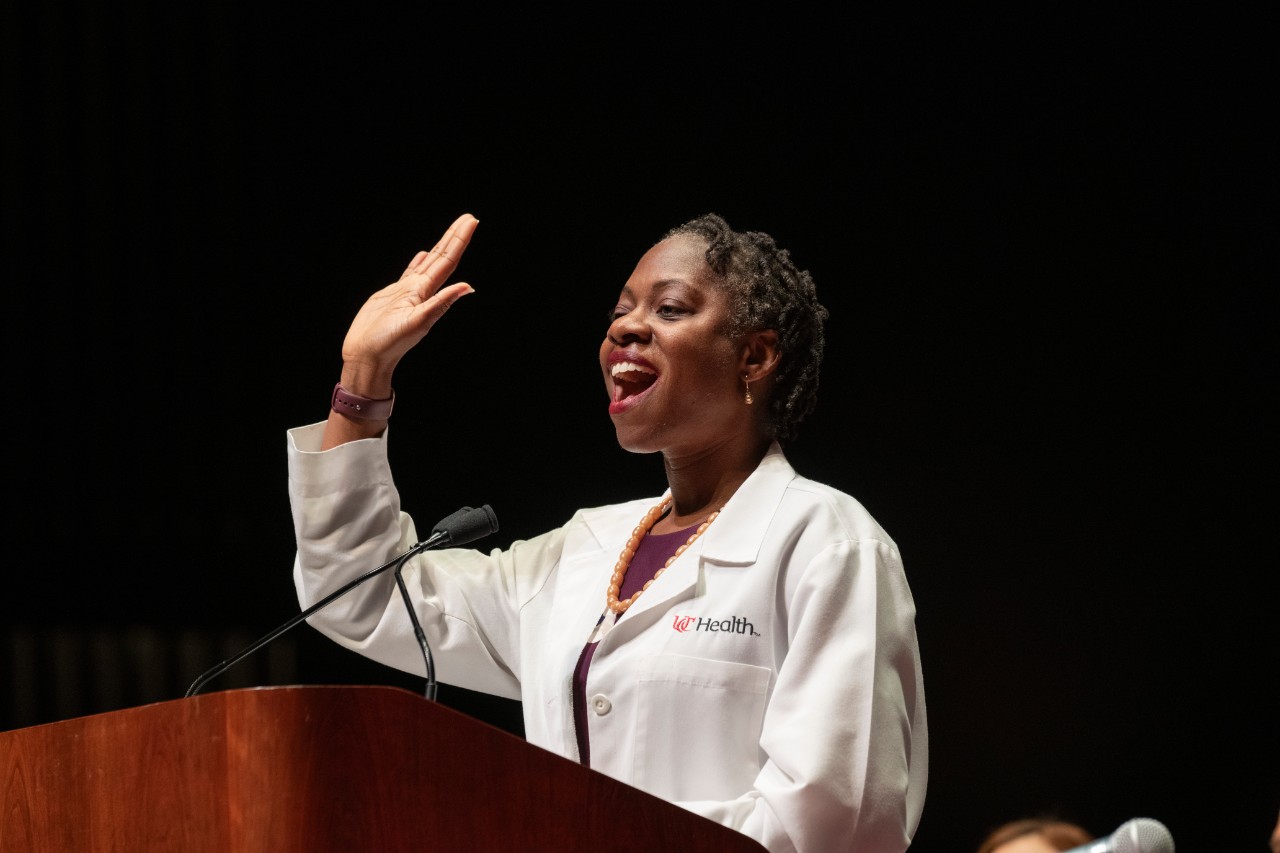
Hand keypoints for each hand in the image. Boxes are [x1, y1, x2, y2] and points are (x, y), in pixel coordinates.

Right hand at [339, 213, 478, 395]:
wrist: (367, 355)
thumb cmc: (389, 342)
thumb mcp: (417, 322)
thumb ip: (441, 304)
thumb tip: (467, 288)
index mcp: (426, 293)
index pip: (448, 262)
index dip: (459, 241)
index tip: (472, 221)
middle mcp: (421, 290)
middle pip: (441, 258)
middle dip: (455, 237)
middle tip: (469, 218)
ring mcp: (408, 292)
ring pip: (428, 263)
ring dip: (440, 247)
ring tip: (452, 231)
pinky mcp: (394, 295)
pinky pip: (410, 273)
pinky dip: (418, 262)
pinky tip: (423, 255)